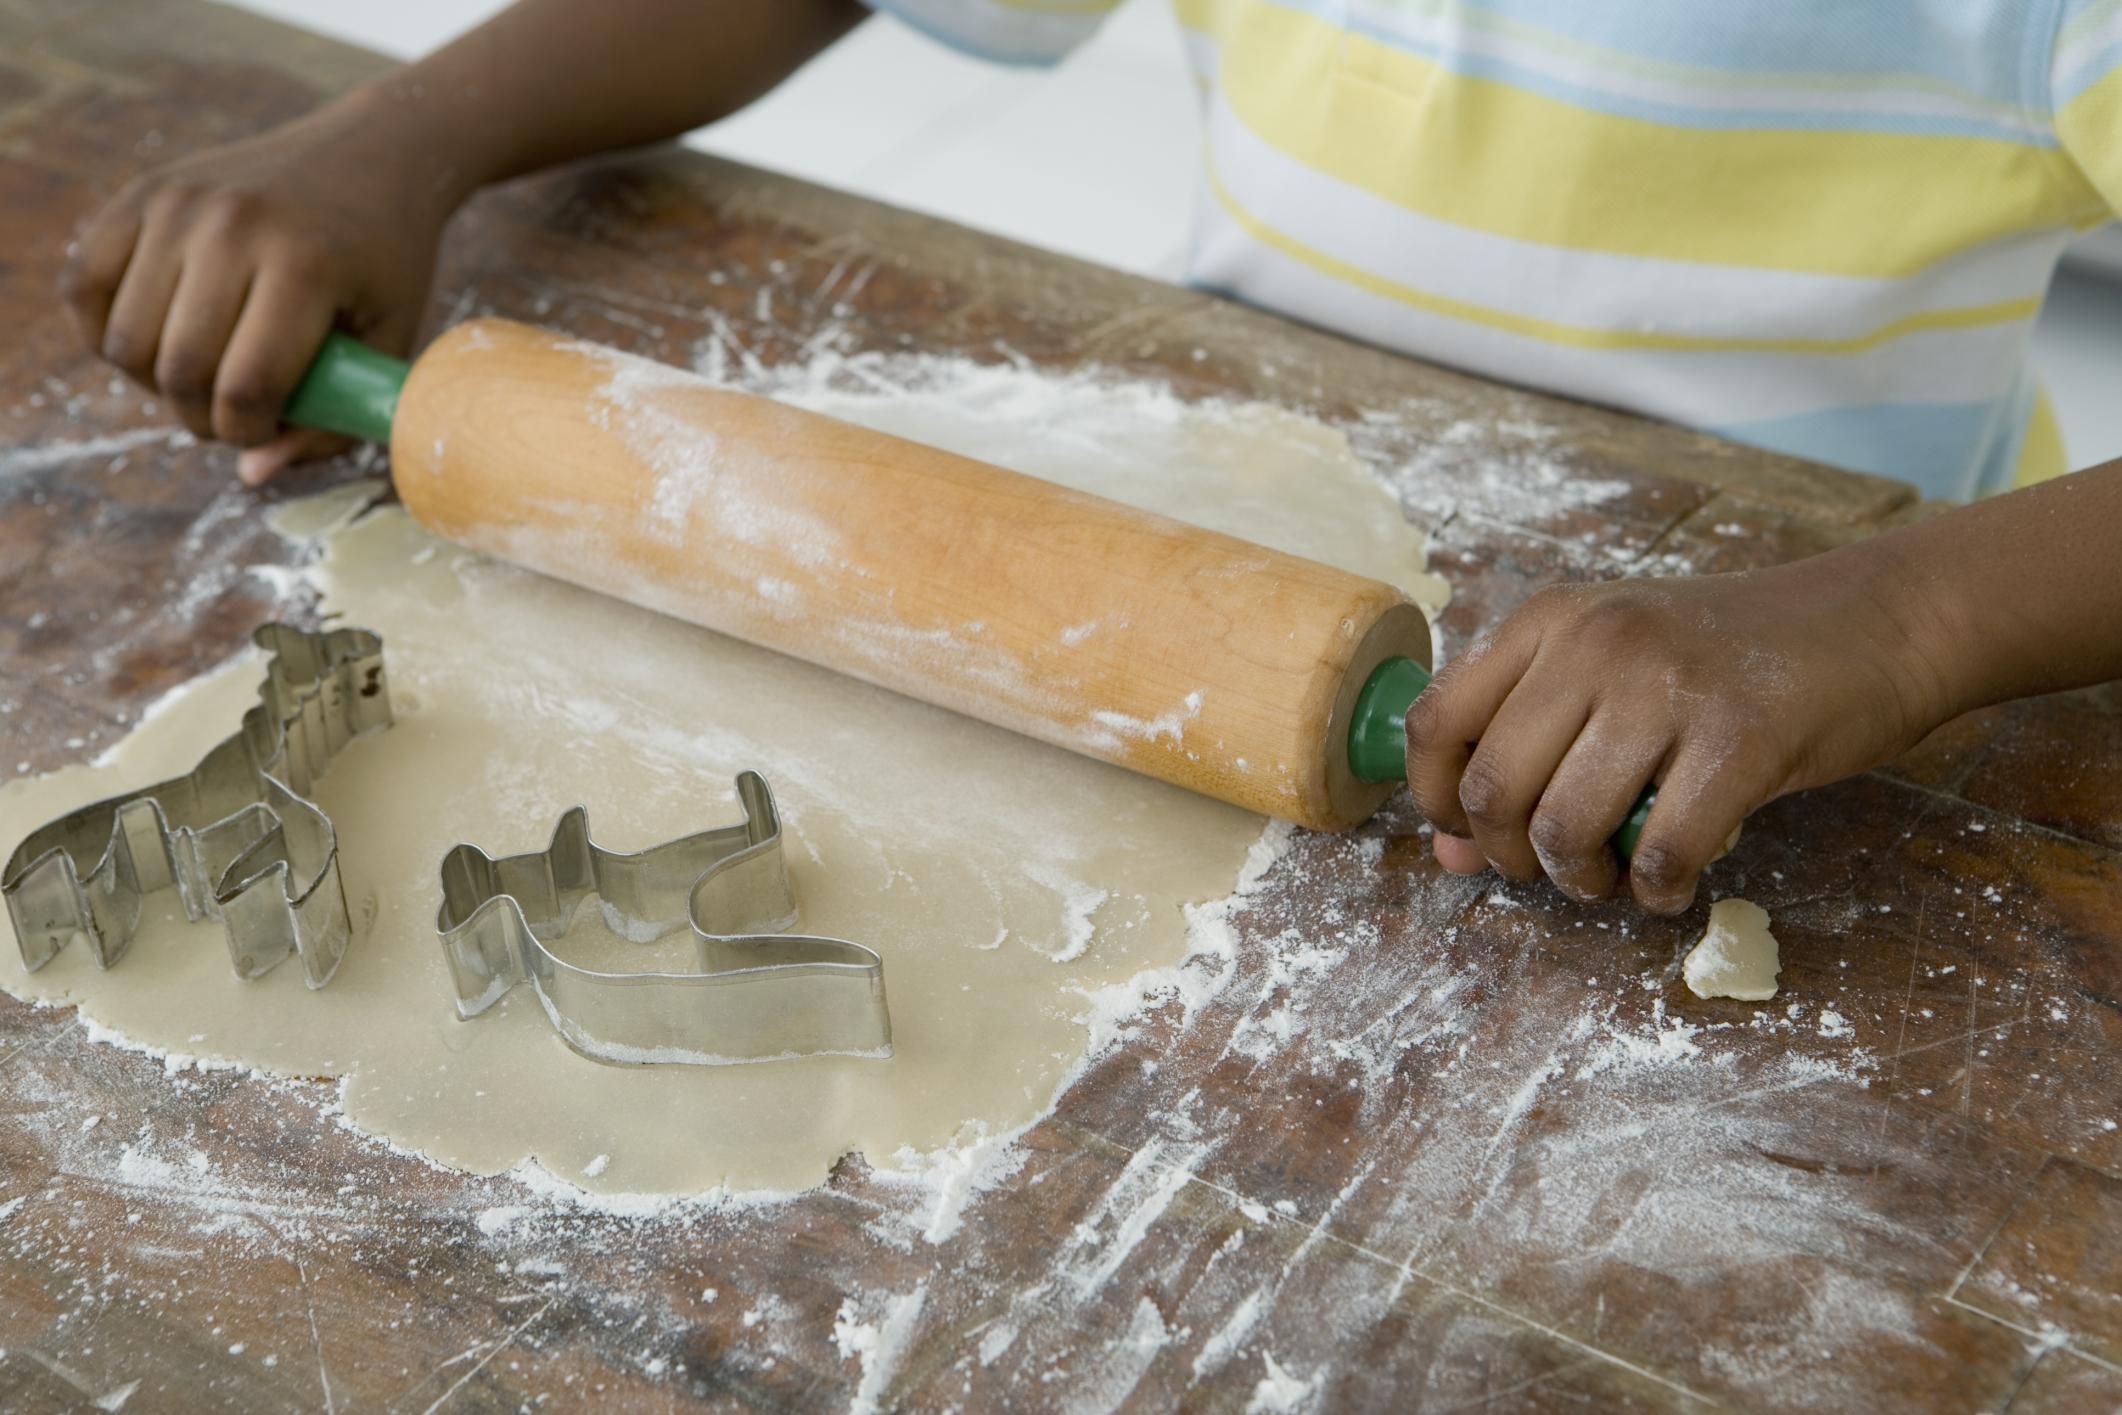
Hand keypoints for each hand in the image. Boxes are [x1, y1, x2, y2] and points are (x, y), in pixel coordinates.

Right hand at [60, 89, 456, 483]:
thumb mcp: (390, 343)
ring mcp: (177, 204)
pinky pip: (83, 286)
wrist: (374, 154)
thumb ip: (334, 420)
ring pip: (123, 340)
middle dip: (204, 418)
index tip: (271, 429)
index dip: (251, 433)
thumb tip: (250, 473)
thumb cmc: (389, 262)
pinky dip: (107, 331)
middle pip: (178, 371)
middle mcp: (230, 227)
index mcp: (304, 264)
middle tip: (237, 412)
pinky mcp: (141, 193)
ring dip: (156, 384)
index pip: (245, 388)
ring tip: (204, 378)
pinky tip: (158, 340)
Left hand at [1403, 545, 1954, 912]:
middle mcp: (1595, 641)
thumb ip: (1527, 749)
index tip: (1472, 832)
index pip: (1435, 723)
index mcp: (1550, 619)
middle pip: (1493, 789)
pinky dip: (1658, 891)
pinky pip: (1662, 852)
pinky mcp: (1741, 738)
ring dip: (1582, 880)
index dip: (1436, 800)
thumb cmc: (1730, 658)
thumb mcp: (1613, 674)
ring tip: (1613, 876)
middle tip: (1555, 867)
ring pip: (1565, 828)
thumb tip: (1447, 852)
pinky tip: (1672, 882)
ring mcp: (1667, 685)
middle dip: (1512, 856)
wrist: (1878, 621)